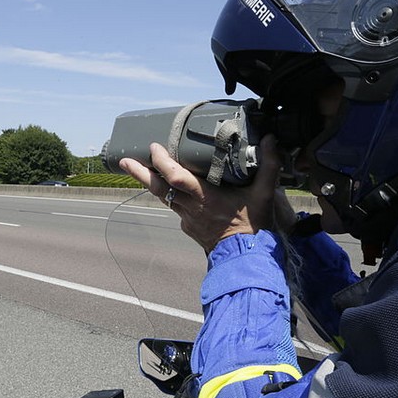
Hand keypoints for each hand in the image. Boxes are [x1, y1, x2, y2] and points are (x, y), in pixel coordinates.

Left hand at [119, 135, 290, 253]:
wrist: (247, 258)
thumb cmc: (254, 226)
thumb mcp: (264, 194)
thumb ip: (270, 165)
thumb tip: (274, 139)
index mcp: (206, 197)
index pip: (176, 177)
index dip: (162, 162)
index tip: (154, 147)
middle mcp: (191, 207)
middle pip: (159, 188)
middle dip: (140, 173)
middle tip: (124, 160)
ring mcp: (187, 219)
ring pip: (164, 198)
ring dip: (151, 182)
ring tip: (138, 168)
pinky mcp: (189, 228)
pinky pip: (176, 208)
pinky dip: (171, 197)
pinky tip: (173, 190)